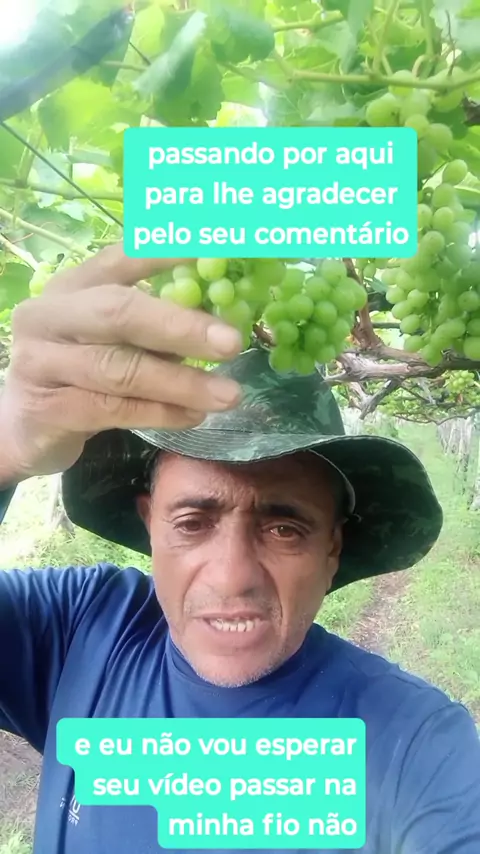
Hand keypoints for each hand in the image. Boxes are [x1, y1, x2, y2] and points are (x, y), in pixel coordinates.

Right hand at [0, 244, 242, 480]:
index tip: (217, 252)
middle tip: (232, 342)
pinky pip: (113, 409)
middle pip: (118, 312)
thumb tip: (224, 319)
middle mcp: (49, 315)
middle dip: (181, 327)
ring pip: (120, 370)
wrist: (28, 425)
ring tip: (228, 394)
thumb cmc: (82, 371)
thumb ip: (154, 323)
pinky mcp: (47, 408)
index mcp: (71, 286)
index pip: (120, 258)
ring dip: (181, 383)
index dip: (168, 254)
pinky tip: (193, 416)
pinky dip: (160, 413)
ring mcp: (41, 362)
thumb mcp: (112, 337)